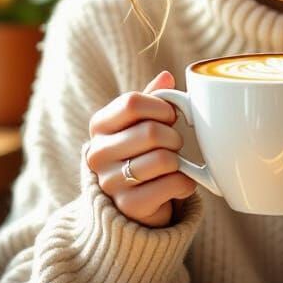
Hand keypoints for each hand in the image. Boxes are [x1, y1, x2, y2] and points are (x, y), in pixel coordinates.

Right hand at [85, 70, 197, 227]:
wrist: (134, 203)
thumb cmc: (141, 153)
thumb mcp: (141, 122)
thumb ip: (152, 99)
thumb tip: (166, 77)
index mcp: (99, 126)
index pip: (132, 102)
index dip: (161, 107)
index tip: (169, 116)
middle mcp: (98, 154)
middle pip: (151, 131)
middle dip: (174, 137)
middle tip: (174, 144)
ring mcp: (110, 182)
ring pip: (163, 159)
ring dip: (179, 161)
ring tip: (174, 164)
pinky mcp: (129, 205)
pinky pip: (172, 184)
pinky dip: (185, 182)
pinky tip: (178, 182)